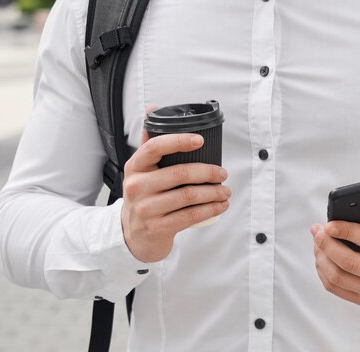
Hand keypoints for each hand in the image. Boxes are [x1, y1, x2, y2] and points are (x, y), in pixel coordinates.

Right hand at [121, 107, 230, 262]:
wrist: (133, 235)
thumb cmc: (143, 196)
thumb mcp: (140, 170)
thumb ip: (149, 142)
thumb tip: (153, 108)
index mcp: (135, 166)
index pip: (155, 147)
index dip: (179, 141)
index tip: (200, 140)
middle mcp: (137, 186)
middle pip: (179, 173)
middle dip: (208, 173)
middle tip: (223, 173)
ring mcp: (146, 209)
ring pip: (189, 196)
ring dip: (214, 193)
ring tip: (225, 191)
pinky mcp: (158, 228)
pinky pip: (190, 216)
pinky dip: (211, 210)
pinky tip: (220, 206)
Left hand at [311, 193, 359, 305]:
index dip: (346, 230)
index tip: (330, 223)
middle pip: (348, 262)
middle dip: (327, 244)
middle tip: (318, 230)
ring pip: (338, 277)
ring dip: (321, 258)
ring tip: (318, 242)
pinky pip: (336, 288)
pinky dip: (323, 273)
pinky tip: (321, 258)